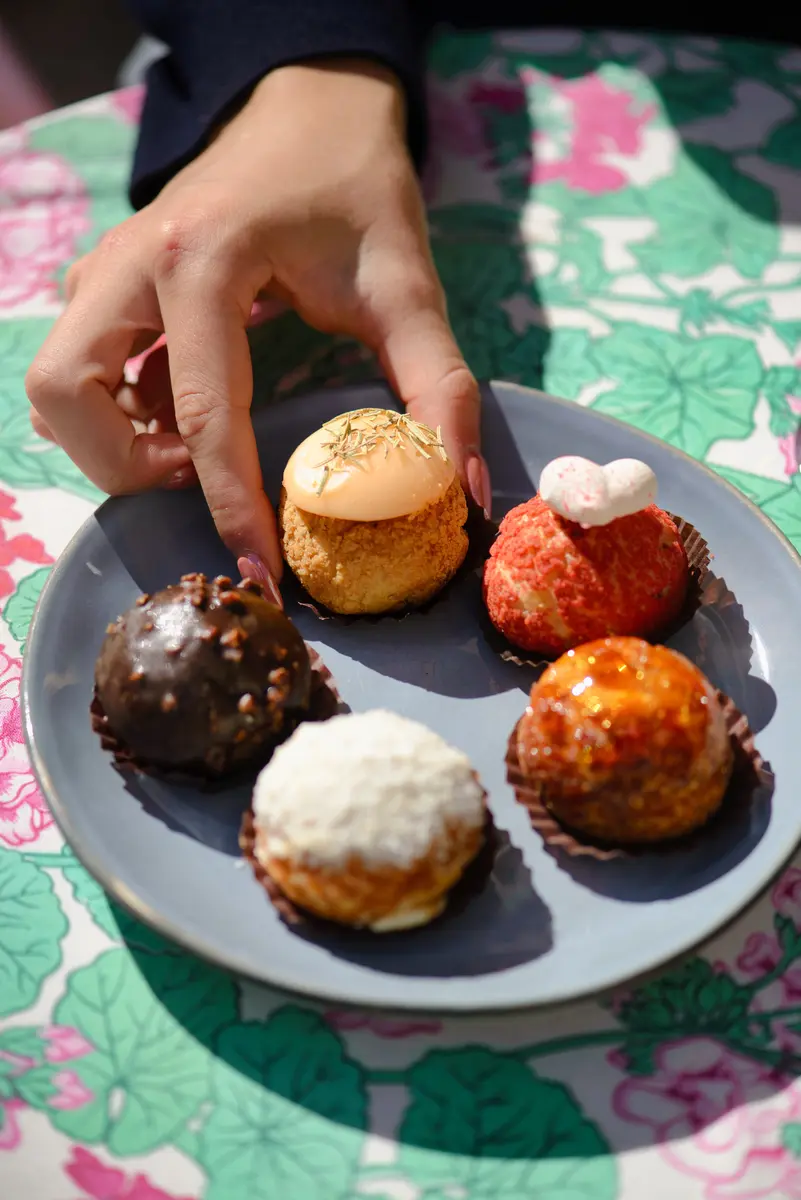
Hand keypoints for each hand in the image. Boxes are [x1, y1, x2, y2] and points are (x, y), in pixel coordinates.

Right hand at [25, 60, 491, 589]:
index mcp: (202, 259)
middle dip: (124, 465)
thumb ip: (437, 386)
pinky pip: (81, 366)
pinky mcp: (110, 280)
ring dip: (110, 438)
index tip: (259, 574)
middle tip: (196, 476)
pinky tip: (180, 412)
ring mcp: (109, 268)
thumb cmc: (357, 188)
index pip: (203, 413)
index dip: (231, 506)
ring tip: (188, 448)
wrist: (312, 109)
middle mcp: (132, 262)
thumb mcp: (405, 284)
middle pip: (64, 394)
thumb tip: (462, 488)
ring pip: (56, 383)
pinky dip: (117, 409)